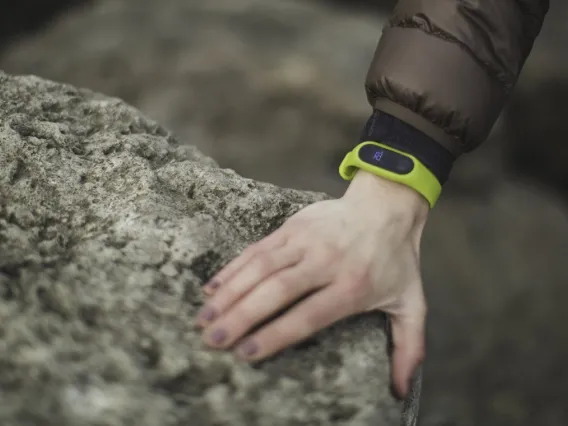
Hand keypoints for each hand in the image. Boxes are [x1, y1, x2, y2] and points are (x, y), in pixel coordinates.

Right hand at [196, 170, 428, 397]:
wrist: (387, 206)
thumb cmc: (396, 261)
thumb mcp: (413, 303)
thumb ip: (410, 347)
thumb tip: (400, 392)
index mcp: (353, 286)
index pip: (308, 315)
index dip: (275, 334)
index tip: (246, 354)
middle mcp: (326, 261)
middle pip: (277, 291)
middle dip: (240, 317)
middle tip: (211, 340)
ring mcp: (306, 240)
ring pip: (260, 268)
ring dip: (229, 293)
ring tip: (203, 318)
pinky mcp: (292, 226)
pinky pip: (257, 249)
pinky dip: (232, 269)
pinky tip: (212, 288)